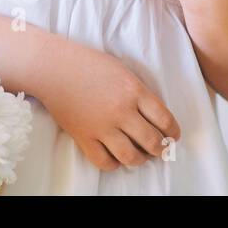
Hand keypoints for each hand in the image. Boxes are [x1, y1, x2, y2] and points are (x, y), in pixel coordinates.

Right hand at [31, 34, 181, 170]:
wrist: (54, 68)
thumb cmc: (88, 63)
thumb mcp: (122, 70)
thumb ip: (138, 91)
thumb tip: (151, 114)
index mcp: (134, 90)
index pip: (165, 119)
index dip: (173, 132)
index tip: (173, 136)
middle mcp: (122, 111)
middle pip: (152, 141)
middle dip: (160, 149)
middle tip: (160, 150)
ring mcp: (102, 126)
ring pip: (131, 156)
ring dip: (139, 159)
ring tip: (139, 156)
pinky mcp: (84, 137)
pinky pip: (104, 161)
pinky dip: (113, 163)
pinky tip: (114, 157)